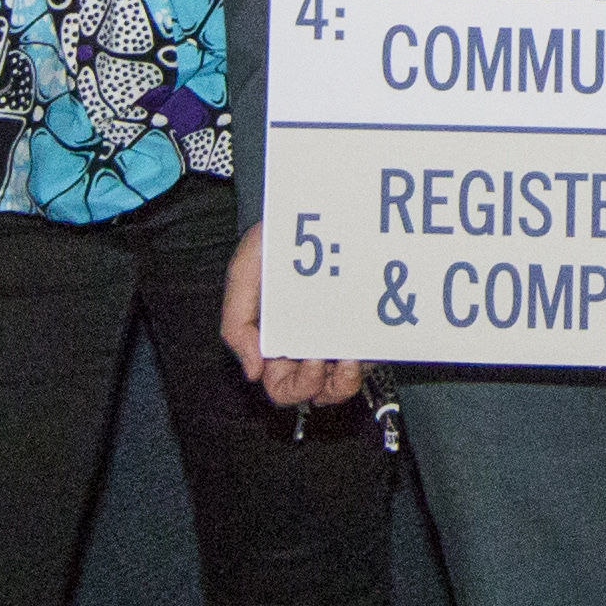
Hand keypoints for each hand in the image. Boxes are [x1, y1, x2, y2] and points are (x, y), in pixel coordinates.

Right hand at [220, 221, 367, 415]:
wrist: (313, 212)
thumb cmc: (274, 242)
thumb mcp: (243, 275)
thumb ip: (236, 325)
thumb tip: (253, 372)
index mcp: (274, 344)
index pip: (282, 388)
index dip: (295, 386)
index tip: (308, 360)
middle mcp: (306, 347)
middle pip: (316, 394)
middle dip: (322, 387)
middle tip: (326, 358)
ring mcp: (335, 339)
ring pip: (344, 385)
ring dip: (348, 378)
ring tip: (350, 354)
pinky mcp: (362, 329)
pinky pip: (369, 359)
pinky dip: (368, 358)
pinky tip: (364, 340)